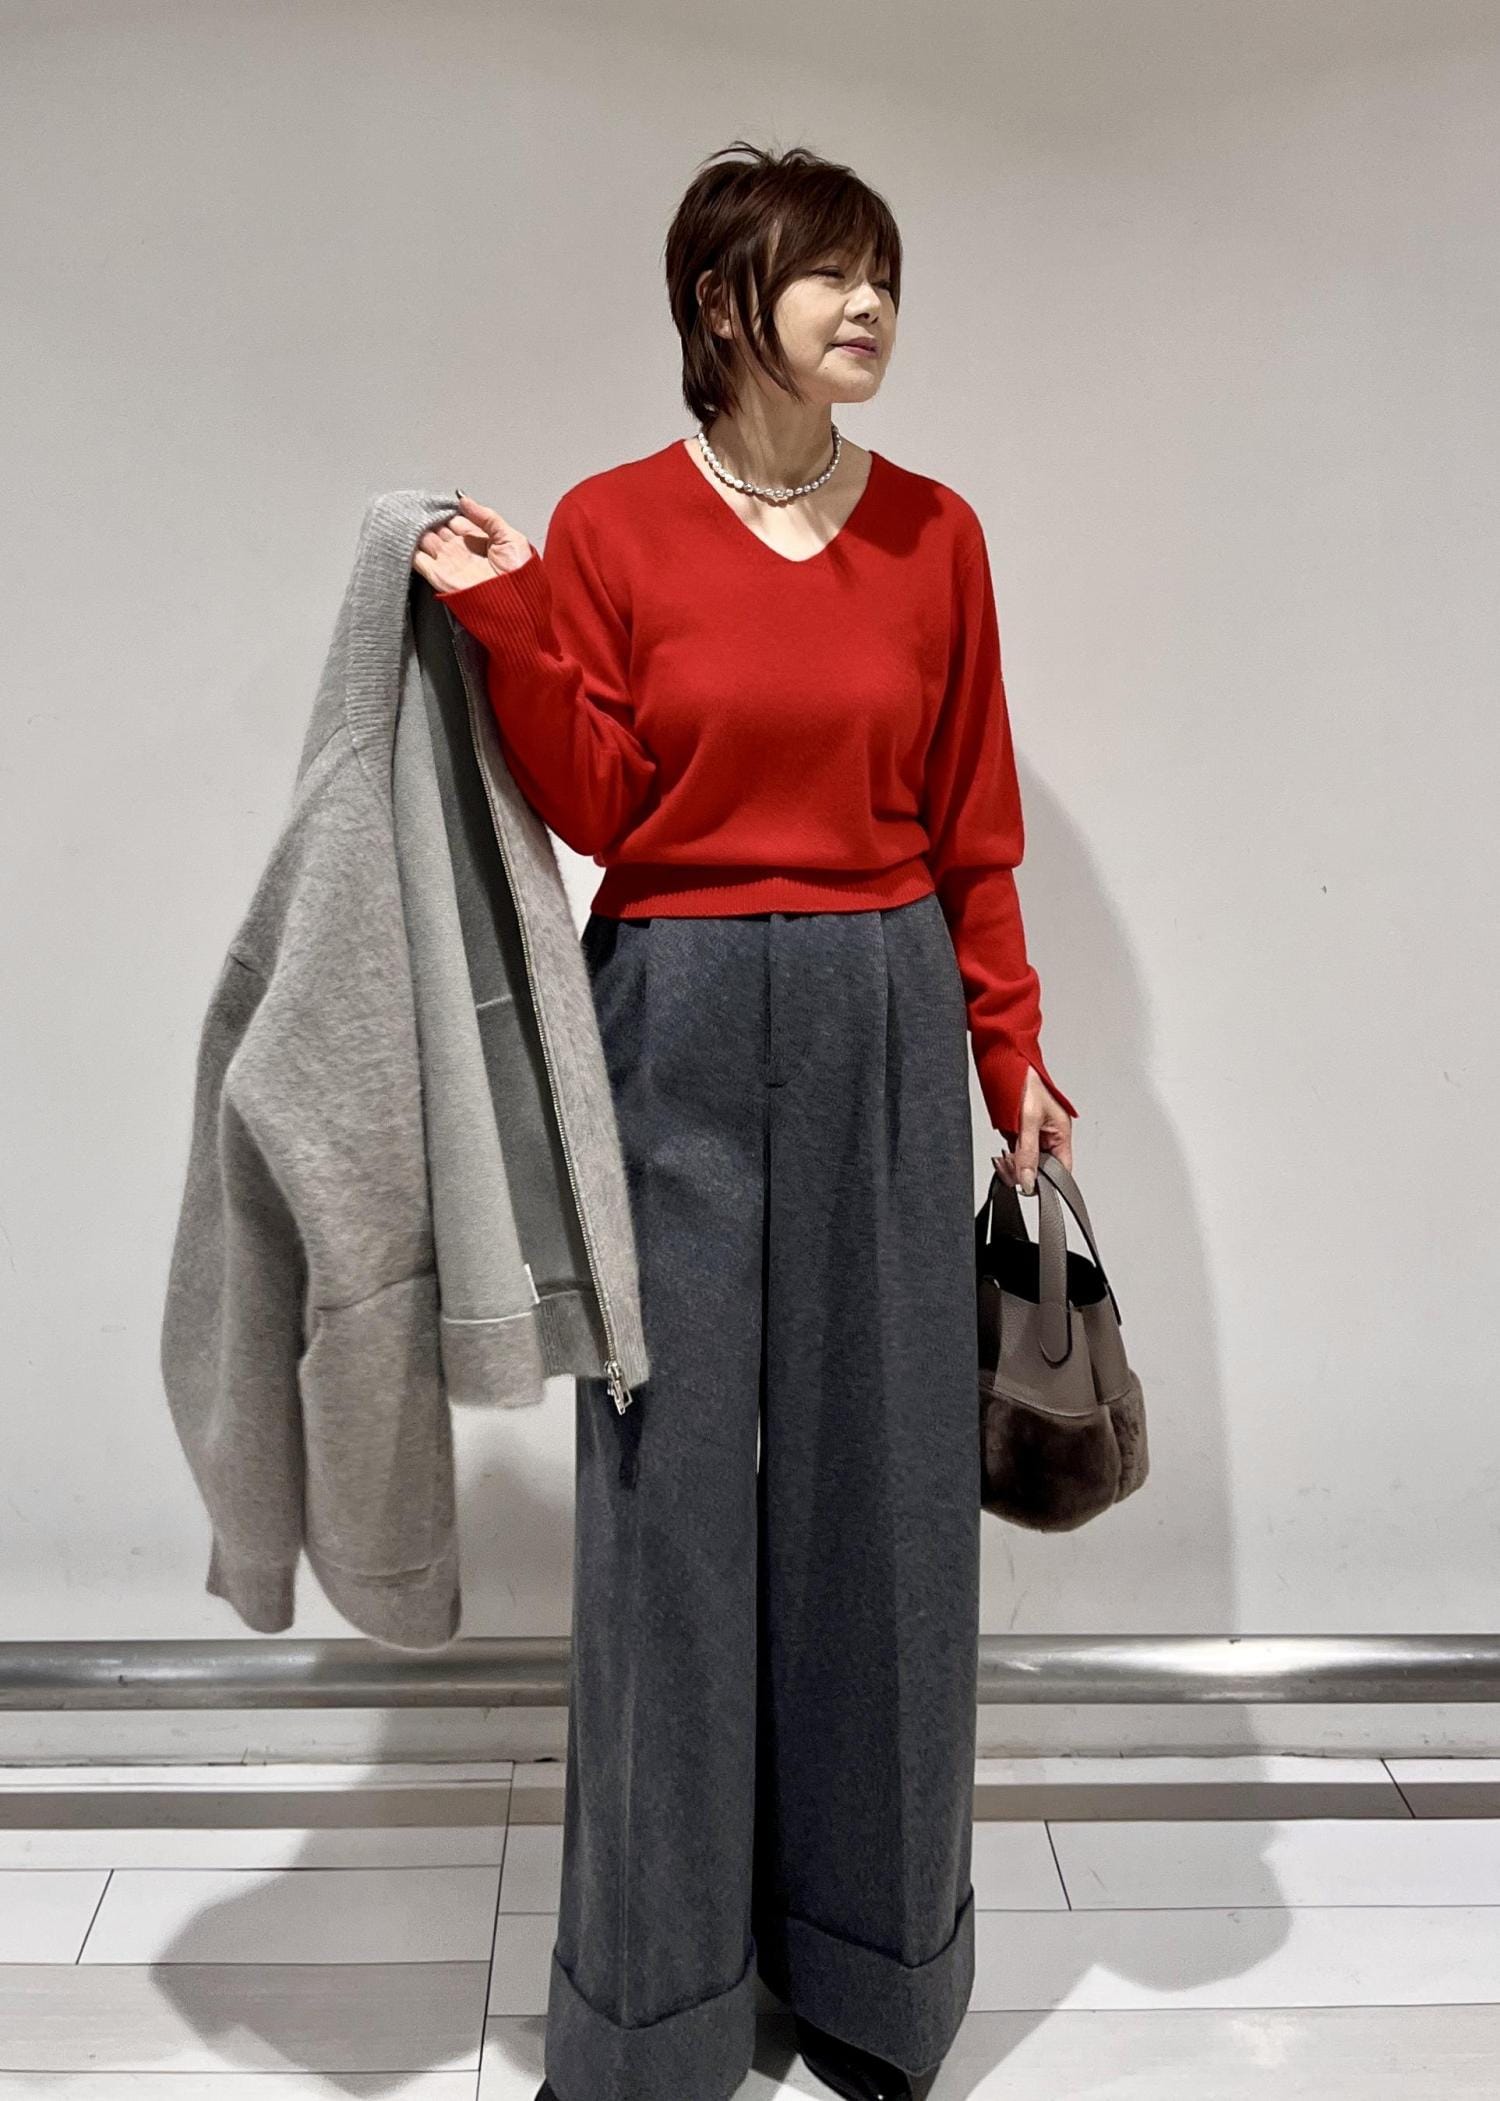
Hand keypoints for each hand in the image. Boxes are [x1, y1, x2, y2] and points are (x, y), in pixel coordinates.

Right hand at [411, 492, 533, 591]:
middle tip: (418, 505)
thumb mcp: (509, 536)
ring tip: (407, 515)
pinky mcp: (439, 577)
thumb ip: (486, 516)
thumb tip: (464, 499)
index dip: (445, 509)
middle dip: (427, 517)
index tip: (437, 500)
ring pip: (424, 541)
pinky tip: (404, 534)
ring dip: (415, 530)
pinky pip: (417, 561)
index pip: (454, 519)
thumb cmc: (520, 575)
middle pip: (437, 528)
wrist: (517, 605)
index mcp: (477, 540)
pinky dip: (408, 548)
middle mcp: (460, 550)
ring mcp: (448, 563)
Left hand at [992, 1069, 1072, 1196]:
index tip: (1027, 1183)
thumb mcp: (1027, 1120)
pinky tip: (1000, 1154)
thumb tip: (1027, 1181)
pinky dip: (1007, 1157)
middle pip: (1040, 1170)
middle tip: (1008, 1164)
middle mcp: (1049, 1136)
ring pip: (1025, 1163)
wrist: (1005, 1059)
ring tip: (1003, 1158)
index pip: (1061, 1170)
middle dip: (1023, 1171)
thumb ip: (1027, 1152)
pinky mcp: (1018, 1133)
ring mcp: (1033, 1135)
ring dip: (1012, 1164)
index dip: (1046, 1181)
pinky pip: (1015, 1153)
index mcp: (1060, 1133)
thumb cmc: (1025, 1080)